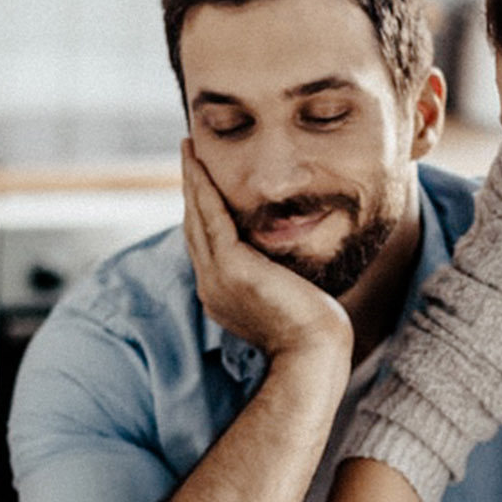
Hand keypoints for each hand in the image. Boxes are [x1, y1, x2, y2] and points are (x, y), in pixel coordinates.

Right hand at [181, 140, 351, 360]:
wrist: (314, 352)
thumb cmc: (312, 331)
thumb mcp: (285, 297)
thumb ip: (274, 277)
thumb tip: (285, 261)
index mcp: (221, 293)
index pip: (205, 243)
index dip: (199, 210)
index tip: (200, 183)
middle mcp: (211, 284)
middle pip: (193, 226)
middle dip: (189, 188)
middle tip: (187, 154)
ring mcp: (216, 277)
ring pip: (196, 217)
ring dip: (191, 180)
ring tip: (188, 149)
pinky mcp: (231, 267)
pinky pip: (211, 217)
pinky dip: (202, 188)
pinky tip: (199, 164)